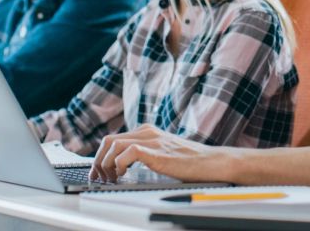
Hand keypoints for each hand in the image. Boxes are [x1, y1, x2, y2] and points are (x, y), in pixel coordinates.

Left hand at [90, 124, 238, 182]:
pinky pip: (128, 152)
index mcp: (148, 131)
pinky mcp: (157, 151)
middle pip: (109, 140)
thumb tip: (123, 164)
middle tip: (100, 178)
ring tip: (111, 178)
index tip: (98, 173)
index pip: (113, 139)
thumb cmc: (190, 161)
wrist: (211, 162)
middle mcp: (147, 132)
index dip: (100, 157)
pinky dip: (119, 164)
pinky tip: (123, 174)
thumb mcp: (162, 152)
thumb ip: (146, 152)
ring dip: (106, 164)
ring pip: (113, 144)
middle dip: (98, 160)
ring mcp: (152, 140)